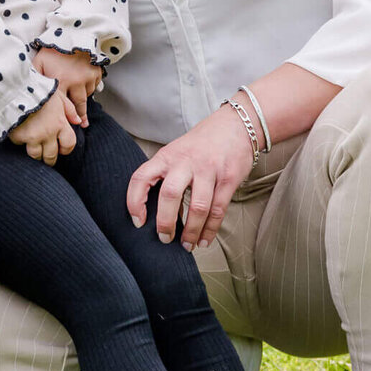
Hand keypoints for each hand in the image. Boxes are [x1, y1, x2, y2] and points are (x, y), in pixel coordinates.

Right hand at [9, 88, 79, 165]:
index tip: (62, 149)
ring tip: (35, 150)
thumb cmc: (39, 90)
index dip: (66, 149)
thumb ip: (70, 110)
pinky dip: (21, 142)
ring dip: (37, 154)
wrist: (17, 89)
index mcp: (60, 123)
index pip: (69, 144)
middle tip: (48, 156)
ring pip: (36, 156)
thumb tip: (78, 121)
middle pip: (52, 156)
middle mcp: (48, 133)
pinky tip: (21, 135)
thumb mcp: (59, 96)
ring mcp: (33, 137)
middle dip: (50, 158)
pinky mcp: (19, 137)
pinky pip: (21, 145)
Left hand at [32, 46, 101, 126]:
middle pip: (79, 105)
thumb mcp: (39, 61)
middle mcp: (76, 81)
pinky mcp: (97, 72)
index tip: (71, 124)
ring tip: (79, 99)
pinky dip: (90, 86)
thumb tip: (26, 91)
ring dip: (83, 97)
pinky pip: (95, 85)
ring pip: (87, 95)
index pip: (63, 105)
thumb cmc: (54, 48)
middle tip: (82, 124)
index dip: (67, 116)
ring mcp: (88, 77)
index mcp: (60, 80)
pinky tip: (84, 83)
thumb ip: (35, 78)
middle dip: (80, 116)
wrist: (74, 31)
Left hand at [126, 106, 253, 248]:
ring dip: (191, 231)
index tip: (137, 221)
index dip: (135, 201)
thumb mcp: (176, 152)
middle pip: (170, 194)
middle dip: (166, 222)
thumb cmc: (201, 144)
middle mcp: (185, 162)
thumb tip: (157, 213)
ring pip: (198, 207)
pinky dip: (210, 230)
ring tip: (187, 246)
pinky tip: (204, 240)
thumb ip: (166, 176)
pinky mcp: (228, 178)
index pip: (141, 177)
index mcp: (167, 156)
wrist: (235, 125)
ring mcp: (208, 169)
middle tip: (164, 239)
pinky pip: (218, 209)